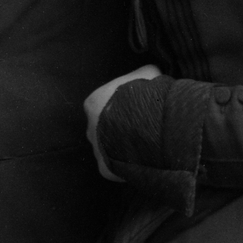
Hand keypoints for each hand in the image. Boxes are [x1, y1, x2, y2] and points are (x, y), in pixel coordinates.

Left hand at [84, 64, 161, 180]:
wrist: (146, 126)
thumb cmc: (142, 96)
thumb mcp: (148, 74)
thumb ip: (144, 74)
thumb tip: (152, 73)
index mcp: (93, 103)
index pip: (101, 103)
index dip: (117, 105)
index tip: (133, 107)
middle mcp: (90, 128)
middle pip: (102, 128)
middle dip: (117, 127)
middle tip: (138, 126)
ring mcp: (96, 151)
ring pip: (108, 149)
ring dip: (121, 146)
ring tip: (143, 144)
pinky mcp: (105, 169)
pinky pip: (116, 166)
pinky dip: (127, 163)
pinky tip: (142, 158)